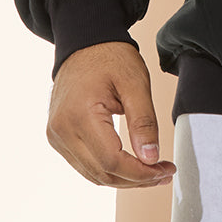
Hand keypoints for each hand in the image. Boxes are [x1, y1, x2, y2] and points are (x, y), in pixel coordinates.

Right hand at [47, 41, 175, 188]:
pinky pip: (84, 164)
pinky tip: (130, 164)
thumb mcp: (135, 83)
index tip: (165, 169)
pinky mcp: (58, 136)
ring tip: (152, 171)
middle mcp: (61, 130)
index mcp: (79, 115)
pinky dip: (107, 168)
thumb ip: (144, 121)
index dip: (140, 173)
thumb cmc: (110, 57)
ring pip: (92, 173)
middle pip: (101, 172)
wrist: (85, 42)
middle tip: (164, 172)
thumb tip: (151, 158)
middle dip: (136, 179)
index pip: (111, 161)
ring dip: (123, 178)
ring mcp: (56, 135)